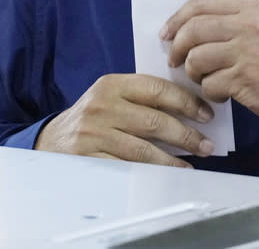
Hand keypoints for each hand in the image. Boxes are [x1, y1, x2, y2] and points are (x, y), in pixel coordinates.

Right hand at [35, 73, 215, 166]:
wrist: (50, 141)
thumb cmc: (93, 118)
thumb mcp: (112, 97)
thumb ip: (142, 97)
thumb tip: (191, 109)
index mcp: (112, 84)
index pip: (158, 89)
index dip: (187, 102)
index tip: (207, 114)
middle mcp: (102, 106)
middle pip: (155, 120)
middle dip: (187, 134)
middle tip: (208, 145)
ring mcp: (95, 134)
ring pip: (144, 148)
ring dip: (175, 158)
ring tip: (194, 162)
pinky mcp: (90, 159)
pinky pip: (129, 168)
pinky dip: (154, 172)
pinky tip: (169, 173)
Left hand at [162, 0, 258, 129]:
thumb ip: (235, 21)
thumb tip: (189, 27)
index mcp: (253, 8)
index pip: (203, 1)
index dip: (178, 17)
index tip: (167, 33)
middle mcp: (249, 25)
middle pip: (193, 29)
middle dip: (177, 47)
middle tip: (176, 61)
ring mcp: (247, 52)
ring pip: (197, 58)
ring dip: (194, 73)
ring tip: (206, 79)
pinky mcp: (246, 79)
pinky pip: (210, 84)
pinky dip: (211, 92)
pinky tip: (223, 94)